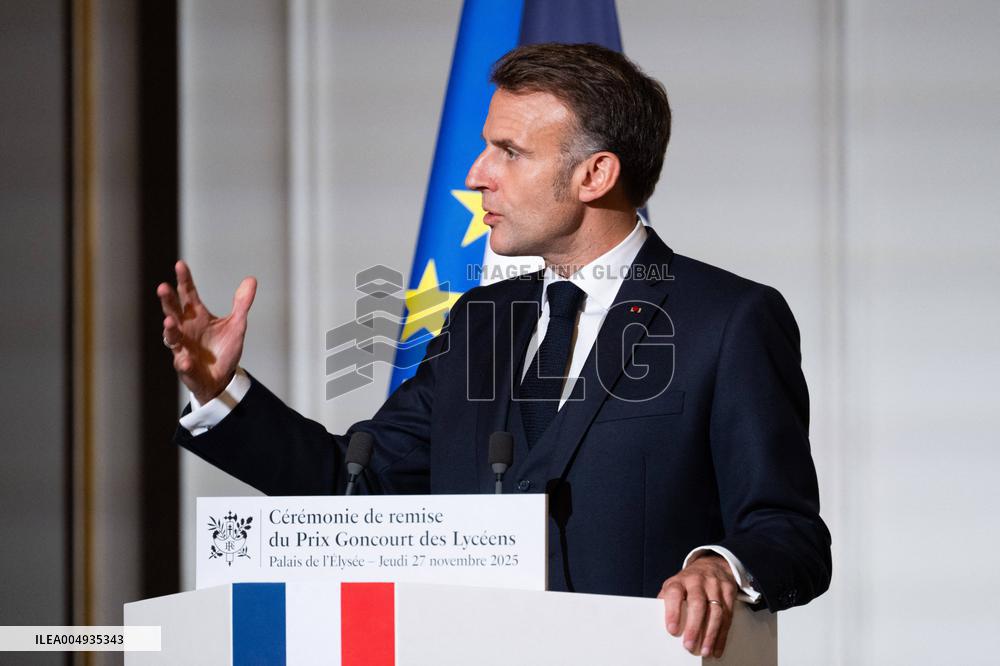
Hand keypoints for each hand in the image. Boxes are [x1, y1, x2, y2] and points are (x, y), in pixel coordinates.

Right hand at [157, 260, 256, 403]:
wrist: (222, 378)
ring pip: (171, 337)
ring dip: (169, 330)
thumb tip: (251, 279)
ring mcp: (183, 348)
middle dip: (167, 301)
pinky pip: (183, 365)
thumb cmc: (224, 349)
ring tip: (169, 323)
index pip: (188, 294)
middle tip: (163, 287)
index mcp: (196, 316)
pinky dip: (184, 362)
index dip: (184, 280)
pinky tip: (186, 360)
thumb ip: (242, 303)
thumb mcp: (237, 324)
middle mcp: (185, 329)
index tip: (180, 265)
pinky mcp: (186, 367)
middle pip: (172, 311)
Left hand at [658, 553, 737, 658]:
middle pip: (697, 603)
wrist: (711, 565)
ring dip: (711, 634)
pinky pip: (728, 615)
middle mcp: (697, 581)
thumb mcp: (674, 586)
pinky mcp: (729, 591)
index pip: (674, 593)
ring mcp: (714, 585)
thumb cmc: (687, 583)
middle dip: (694, 627)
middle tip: (689, 645)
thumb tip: (659, 625)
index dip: (672, 612)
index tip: (672, 630)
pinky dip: (722, 634)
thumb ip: (667, 602)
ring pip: (715, 611)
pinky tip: (717, 647)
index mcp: (679, 581)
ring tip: (705, 650)